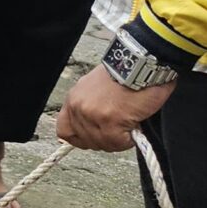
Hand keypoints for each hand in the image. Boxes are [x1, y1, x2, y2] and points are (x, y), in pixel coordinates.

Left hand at [57, 66, 174, 151]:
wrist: (141, 62)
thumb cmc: (126, 73)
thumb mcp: (97, 88)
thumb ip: (91, 106)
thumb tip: (95, 126)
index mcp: (73, 98)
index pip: (65, 130)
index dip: (81, 138)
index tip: (97, 137)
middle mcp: (78, 107)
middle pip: (86, 141)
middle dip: (106, 140)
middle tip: (122, 129)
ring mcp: (92, 115)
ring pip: (103, 144)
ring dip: (120, 139)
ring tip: (130, 123)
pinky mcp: (110, 120)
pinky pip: (118, 143)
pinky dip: (129, 139)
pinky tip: (135, 125)